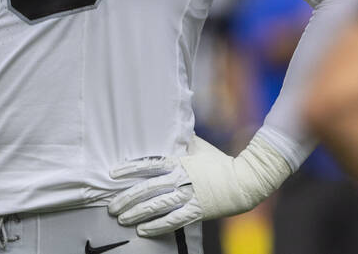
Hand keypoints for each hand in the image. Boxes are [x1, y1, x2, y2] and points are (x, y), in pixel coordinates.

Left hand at [107, 135, 291, 236]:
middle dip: (127, 198)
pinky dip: (156, 226)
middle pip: (148, 189)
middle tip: (111, 206)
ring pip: (157, 206)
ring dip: (137, 213)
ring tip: (122, 218)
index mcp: (179, 161)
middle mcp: (180, 179)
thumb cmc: (220, 161)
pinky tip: (142, 230)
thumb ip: (181, 140)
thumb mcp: (199, 146)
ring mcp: (188, 196)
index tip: (112, 174)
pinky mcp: (197, 211)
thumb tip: (169, 126)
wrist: (246, 180)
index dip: (129, 169)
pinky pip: (173, 220)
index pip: (148, 164)